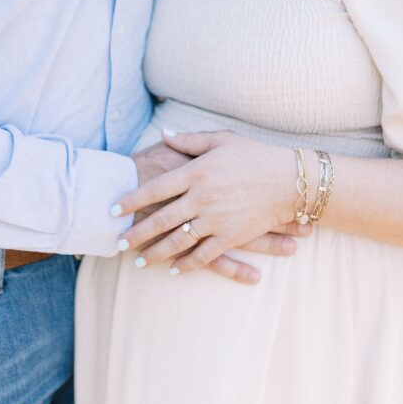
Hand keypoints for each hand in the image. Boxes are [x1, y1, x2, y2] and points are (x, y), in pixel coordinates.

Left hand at [116, 130, 299, 274]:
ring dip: (156, 253)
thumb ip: (188, 140)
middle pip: (160, 219)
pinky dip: (186, 264)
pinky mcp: (230, 236)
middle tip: (117, 242)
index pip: (155, 189)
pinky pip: (203, 254)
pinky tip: (173, 269)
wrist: (289, 180)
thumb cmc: (254, 155)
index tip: (113, 209)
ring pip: (177, 241)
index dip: (131, 200)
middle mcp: (201, 198)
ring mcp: (215, 220)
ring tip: (139, 261)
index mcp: (196, 172)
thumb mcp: (220, 139)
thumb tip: (163, 134)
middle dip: (136, 232)